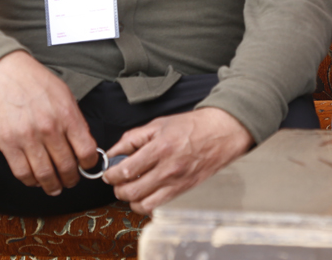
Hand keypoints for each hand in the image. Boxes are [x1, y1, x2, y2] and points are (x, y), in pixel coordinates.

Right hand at [0, 51, 97, 195]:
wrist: (6, 73)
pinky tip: (35, 180)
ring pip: (44, 174)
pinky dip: (31, 181)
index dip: (89, 165)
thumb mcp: (65, 96)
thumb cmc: (36, 83)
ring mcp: (27, 138)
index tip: (87, 167)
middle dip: (71, 179)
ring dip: (52, 186)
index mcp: (67, 116)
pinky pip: (22, 172)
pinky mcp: (7, 144)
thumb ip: (75, 121)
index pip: (86, 151)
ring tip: (55, 187)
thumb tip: (85, 145)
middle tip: (71, 181)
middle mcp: (49, 129)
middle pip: (66, 166)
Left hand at [103, 107, 252, 213]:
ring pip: (143, 204)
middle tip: (117, 181)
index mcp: (160, 148)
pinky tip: (146, 192)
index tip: (109, 173)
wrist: (222, 133)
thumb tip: (112, 153)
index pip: (126, 171)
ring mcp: (177, 183)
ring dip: (131, 199)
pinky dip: (146, 204)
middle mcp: (168, 169)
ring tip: (132, 188)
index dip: (111, 175)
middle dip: (118, 189)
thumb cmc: (192, 126)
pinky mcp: (183, 191)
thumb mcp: (159, 124)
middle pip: (131, 192)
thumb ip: (132, 138)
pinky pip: (158, 207)